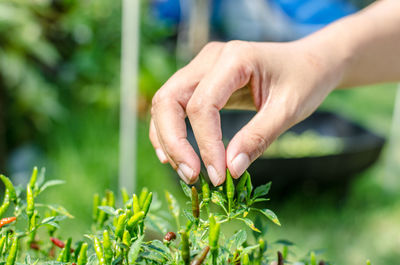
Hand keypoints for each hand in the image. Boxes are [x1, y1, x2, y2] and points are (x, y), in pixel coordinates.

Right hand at [150, 39, 348, 185]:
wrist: (307, 62)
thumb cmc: (304, 80)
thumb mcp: (288, 110)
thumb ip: (258, 138)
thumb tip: (230, 170)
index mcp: (234, 59)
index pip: (202, 105)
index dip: (206, 144)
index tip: (218, 176)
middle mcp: (210, 59)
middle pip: (169, 100)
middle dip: (174, 142)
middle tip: (190, 176)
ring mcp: (201, 67)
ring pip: (165, 102)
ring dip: (168, 139)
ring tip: (185, 171)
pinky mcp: (200, 80)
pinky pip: (173, 105)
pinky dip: (169, 131)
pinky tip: (175, 154)